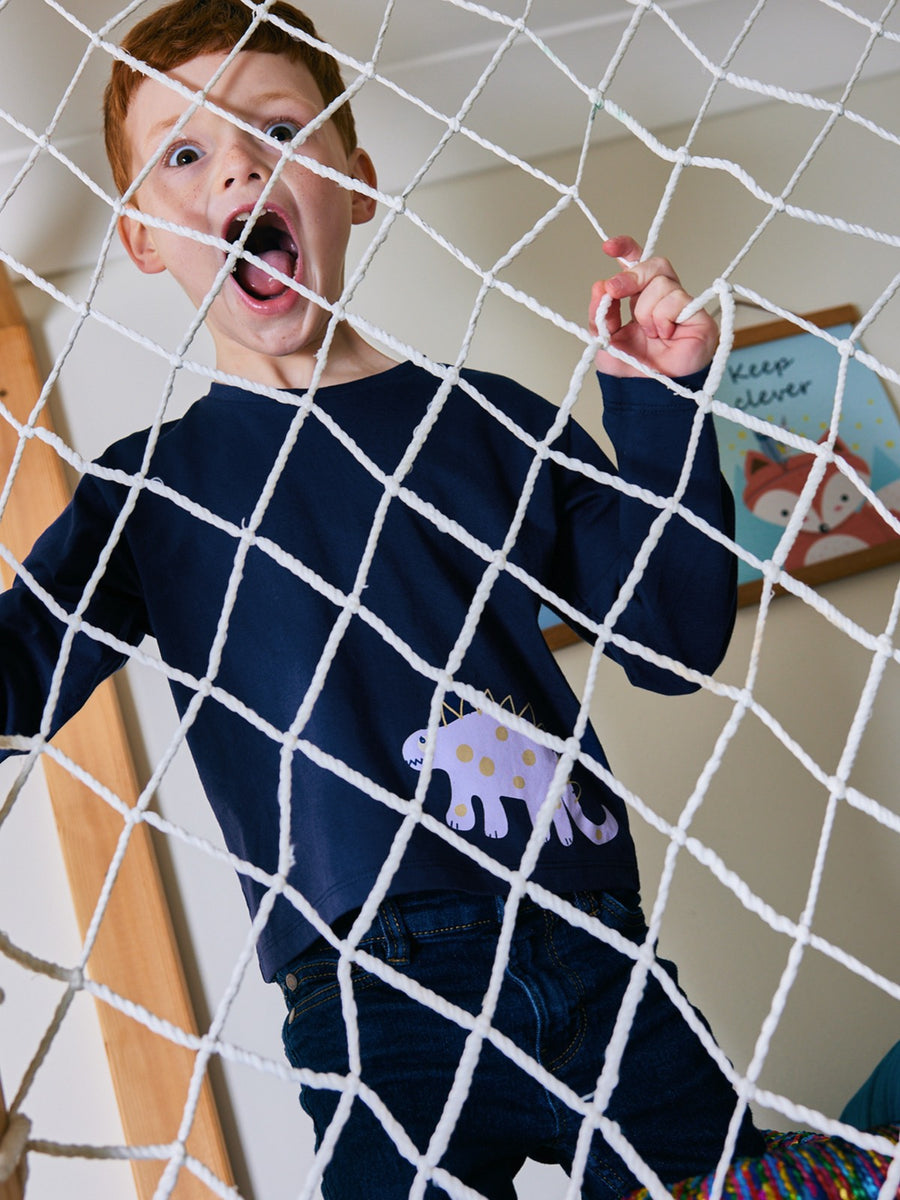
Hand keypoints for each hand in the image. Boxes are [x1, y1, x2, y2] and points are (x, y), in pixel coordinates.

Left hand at [589, 236, 717, 378]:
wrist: (646, 391)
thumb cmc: (631, 368)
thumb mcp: (605, 337)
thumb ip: (601, 312)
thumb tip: (600, 285)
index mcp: (642, 298)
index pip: (639, 263)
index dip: (627, 249)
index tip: (608, 247)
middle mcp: (665, 297)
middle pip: (654, 265)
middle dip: (630, 276)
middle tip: (615, 292)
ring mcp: (683, 304)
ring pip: (661, 285)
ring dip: (646, 311)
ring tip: (651, 335)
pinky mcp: (698, 315)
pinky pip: (675, 300)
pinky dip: (663, 319)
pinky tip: (665, 336)